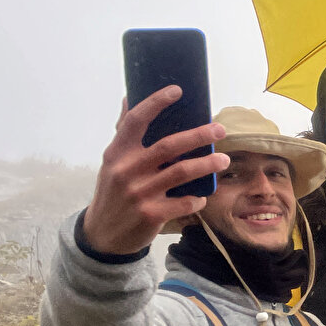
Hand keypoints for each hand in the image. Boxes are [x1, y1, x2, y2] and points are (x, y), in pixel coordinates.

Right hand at [82, 88, 227, 255]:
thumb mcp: (112, 163)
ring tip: (223, 159)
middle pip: (168, 146)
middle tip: (220, 128)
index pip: (135, 120)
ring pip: (181, 172)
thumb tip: (129, 97)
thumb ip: (124, 133)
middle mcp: (126, 170)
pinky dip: (197, 198)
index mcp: (117, 153)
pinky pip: (184, 202)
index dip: (156, 103)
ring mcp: (139, 193)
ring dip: (207, 164)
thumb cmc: (113, 192)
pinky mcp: (151, 215)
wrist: (102, 235)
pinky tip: (202, 196)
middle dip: (198, 135)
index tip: (177, 90)